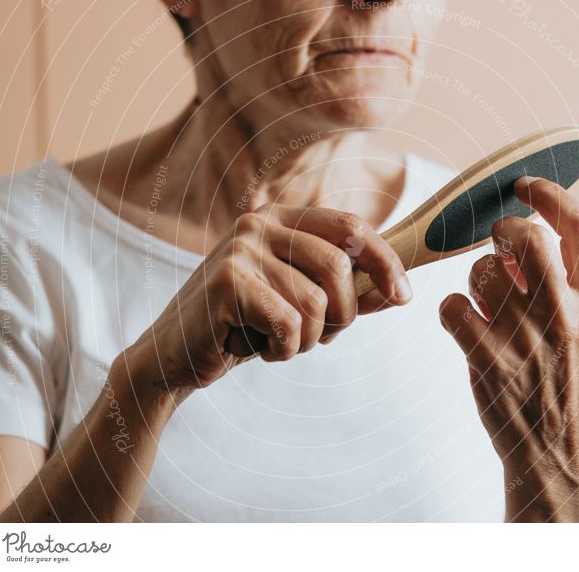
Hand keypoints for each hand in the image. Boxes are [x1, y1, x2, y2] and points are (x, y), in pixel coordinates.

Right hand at [123, 204, 411, 394]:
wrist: (174, 358)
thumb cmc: (244, 328)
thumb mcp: (302, 307)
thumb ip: (347, 296)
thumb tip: (399, 292)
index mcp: (281, 220)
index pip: (351, 228)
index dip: (385, 261)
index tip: (404, 296)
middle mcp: (259, 224)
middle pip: (339, 267)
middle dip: (341, 315)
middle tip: (313, 336)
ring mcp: (240, 250)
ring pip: (316, 302)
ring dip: (306, 339)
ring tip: (276, 341)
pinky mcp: (226, 282)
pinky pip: (289, 324)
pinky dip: (283, 349)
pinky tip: (258, 348)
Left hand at [439, 176, 578, 521]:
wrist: (555, 451)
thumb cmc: (567, 381)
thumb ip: (566, 283)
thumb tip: (519, 236)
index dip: (550, 194)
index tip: (527, 186)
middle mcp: (566, 317)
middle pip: (525, 238)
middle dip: (503, 231)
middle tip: (499, 245)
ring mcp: (525, 339)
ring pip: (481, 270)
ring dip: (476, 279)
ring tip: (487, 305)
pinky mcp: (486, 360)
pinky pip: (450, 305)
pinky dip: (450, 309)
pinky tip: (465, 326)